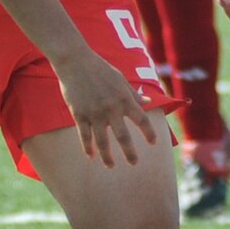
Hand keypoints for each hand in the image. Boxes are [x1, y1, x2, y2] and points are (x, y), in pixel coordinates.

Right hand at [54, 45, 159, 166]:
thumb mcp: (120, 79)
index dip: (149, 132)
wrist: (76, 62)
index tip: (154, 143)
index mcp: (125, 99)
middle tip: (134, 163)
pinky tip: (91, 156)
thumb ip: (133, 94)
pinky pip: (85, 136)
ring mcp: (95, 113)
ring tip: (111, 166)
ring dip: (107, 156)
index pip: (142, 119)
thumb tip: (149, 101)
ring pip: (102, 141)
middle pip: (123, 136)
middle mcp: (112, 108)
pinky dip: (88, 147)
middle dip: (129, 152)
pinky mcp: (79, 114)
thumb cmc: (100, 69)